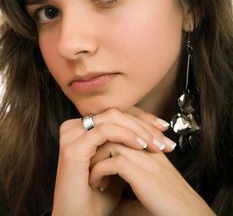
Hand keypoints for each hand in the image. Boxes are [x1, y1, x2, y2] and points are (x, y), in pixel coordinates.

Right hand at [51, 107, 174, 215]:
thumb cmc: (97, 198)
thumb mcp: (117, 167)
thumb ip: (125, 148)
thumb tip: (150, 136)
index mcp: (82, 130)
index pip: (116, 114)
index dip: (140, 118)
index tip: (162, 128)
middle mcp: (74, 128)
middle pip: (115, 113)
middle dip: (143, 124)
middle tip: (163, 138)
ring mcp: (72, 135)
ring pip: (111, 117)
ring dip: (138, 129)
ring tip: (154, 144)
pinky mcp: (74, 147)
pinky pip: (104, 131)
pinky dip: (125, 135)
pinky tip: (140, 145)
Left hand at [89, 137, 215, 215]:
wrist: (188, 215)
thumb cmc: (167, 206)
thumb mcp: (144, 190)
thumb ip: (125, 186)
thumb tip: (105, 192)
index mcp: (149, 148)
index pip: (124, 127)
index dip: (105, 136)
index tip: (91, 151)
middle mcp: (147, 148)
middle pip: (116, 127)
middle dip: (96, 141)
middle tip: (85, 157)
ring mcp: (145, 158)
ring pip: (112, 141)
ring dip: (95, 156)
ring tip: (88, 172)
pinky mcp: (142, 172)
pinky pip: (113, 162)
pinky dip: (100, 172)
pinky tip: (96, 183)